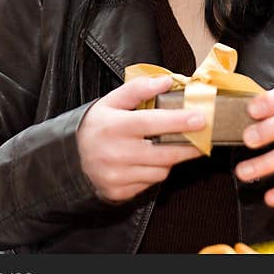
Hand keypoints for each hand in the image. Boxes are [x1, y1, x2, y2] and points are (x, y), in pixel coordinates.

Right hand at [78, 75, 204, 202]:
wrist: (71, 158)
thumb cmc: (97, 126)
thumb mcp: (111, 101)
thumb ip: (138, 88)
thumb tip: (166, 82)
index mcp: (114, 126)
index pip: (151, 123)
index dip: (178, 121)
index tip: (200, 118)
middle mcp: (115, 153)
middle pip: (162, 153)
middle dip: (188, 146)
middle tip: (202, 137)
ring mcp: (117, 175)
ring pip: (159, 171)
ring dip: (170, 159)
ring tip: (168, 147)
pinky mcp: (119, 192)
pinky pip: (150, 184)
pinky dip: (155, 172)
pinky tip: (150, 162)